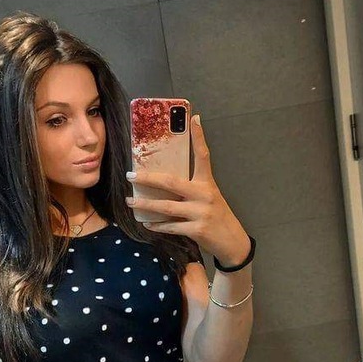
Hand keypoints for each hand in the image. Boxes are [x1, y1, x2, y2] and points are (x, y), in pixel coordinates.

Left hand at [125, 114, 250, 266]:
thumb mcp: (209, 197)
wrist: (232, 242)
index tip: (194, 118)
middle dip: (148, 178)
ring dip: (145, 205)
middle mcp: (204, 195)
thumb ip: (191, 189)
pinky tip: (146, 223)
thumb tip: (164, 182)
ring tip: (130, 201)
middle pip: (171, 182)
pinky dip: (156, 225)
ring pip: (166, 206)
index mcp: (207, 183)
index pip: (203, 156)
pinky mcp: (196, 229)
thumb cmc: (217, 216)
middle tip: (130, 175)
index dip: (199, 136)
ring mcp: (200, 212)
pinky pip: (170, 226)